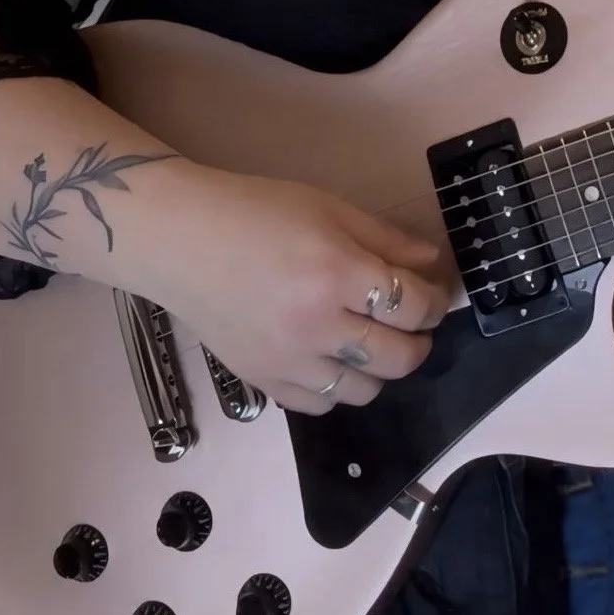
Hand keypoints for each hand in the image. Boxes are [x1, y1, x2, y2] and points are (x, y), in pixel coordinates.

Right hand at [132, 165, 451, 414]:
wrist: (179, 239)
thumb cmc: (254, 211)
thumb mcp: (328, 208)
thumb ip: (385, 240)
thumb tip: (432, 266)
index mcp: (335, 274)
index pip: (411, 306)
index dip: (434, 302)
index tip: (433, 295)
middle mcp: (315, 326)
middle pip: (397, 358)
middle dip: (418, 341)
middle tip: (411, 324)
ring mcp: (287, 361)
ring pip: (362, 391)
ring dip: (378, 369)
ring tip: (369, 341)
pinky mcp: (262, 381)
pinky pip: (318, 406)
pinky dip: (335, 388)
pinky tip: (330, 359)